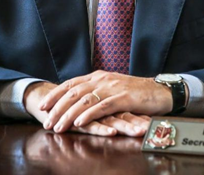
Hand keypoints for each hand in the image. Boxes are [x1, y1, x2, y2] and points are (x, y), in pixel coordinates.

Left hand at [39, 70, 171, 132]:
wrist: (159, 90)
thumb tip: (79, 100)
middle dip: (58, 107)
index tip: (43, 105)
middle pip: (75, 92)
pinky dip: (89, 114)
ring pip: (85, 100)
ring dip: (69, 114)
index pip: (72, 83)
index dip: (56, 94)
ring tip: (58, 126)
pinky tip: (79, 122)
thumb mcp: (112, 88)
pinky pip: (102, 106)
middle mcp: (103, 79)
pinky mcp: (124, 98)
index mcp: (99, 76)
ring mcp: (113, 88)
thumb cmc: (136, 92)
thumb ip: (97, 91)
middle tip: (46, 121)